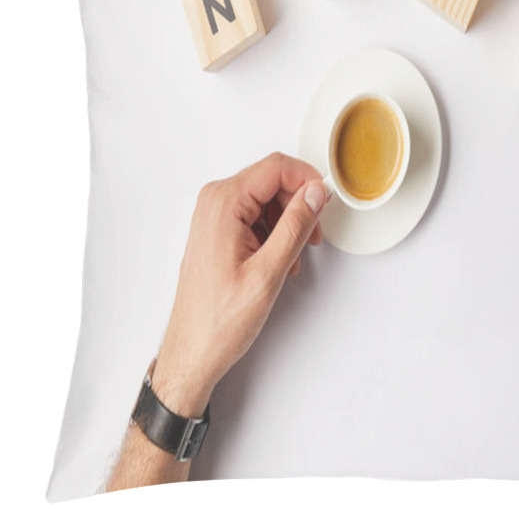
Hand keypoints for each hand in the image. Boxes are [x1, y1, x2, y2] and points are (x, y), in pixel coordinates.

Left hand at [151, 152, 327, 416]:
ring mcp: (213, 215)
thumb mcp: (269, 271)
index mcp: (223, 204)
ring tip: (298, 254)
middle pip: (272, 180)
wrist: (193, 350)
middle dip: (300, 202)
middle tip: (315, 232)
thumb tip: (315, 192)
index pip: (276, 167)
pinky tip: (281, 258)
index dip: (308, 179)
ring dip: (289, 220)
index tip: (326, 199)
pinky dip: (274, 231)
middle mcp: (214, 202)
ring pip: (266, 198)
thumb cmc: (220, 320)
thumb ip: (295, 225)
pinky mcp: (217, 229)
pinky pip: (254, 215)